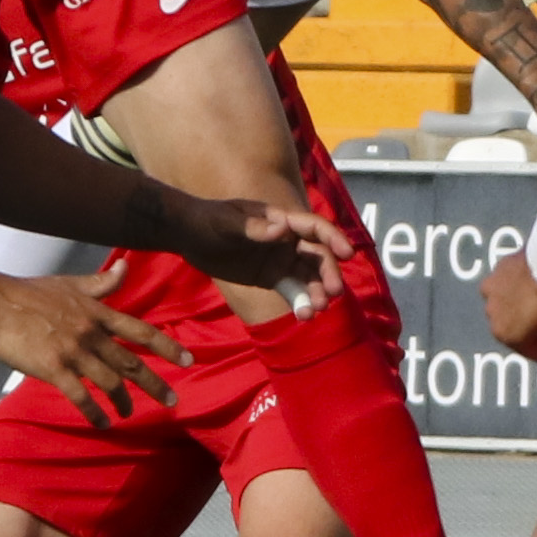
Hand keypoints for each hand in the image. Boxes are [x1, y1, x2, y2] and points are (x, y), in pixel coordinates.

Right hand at [0, 271, 190, 419]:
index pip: (140, 330)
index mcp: (96, 312)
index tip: (189, 360)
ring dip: (123, 401)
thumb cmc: (29, 292)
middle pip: (131, 362)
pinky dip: (95, 412)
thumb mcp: (70, 284)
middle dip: (154, 384)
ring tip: (129, 414)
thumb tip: (125, 267)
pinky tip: (102, 423)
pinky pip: (81, 396)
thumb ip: (101, 283)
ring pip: (109, 381)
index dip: (167, 346)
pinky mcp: (53, 368)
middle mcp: (91, 332)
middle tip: (172, 401)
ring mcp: (73, 351)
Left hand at [156, 189, 347, 312]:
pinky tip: (304, 316)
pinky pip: (291, 291)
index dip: (333, 238)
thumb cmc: (209, 220)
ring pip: (308, 277)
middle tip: (332, 294)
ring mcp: (281, 260)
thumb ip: (255, 228)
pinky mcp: (271, 278)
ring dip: (316, 293)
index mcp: (282, 219)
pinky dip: (300, 302)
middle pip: (317, 256)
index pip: (314, 227)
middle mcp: (288, 240)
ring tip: (315, 311)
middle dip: (328, 274)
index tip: (347, 254)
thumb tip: (283, 228)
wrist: (189, 235)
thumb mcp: (228, 223)